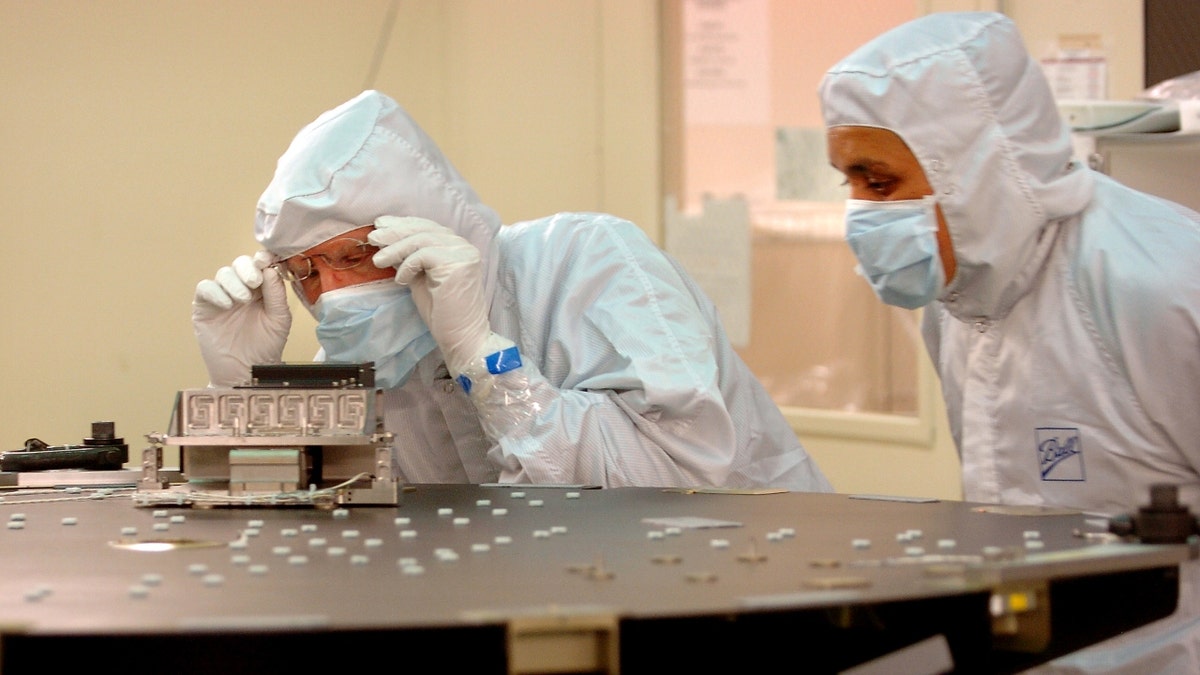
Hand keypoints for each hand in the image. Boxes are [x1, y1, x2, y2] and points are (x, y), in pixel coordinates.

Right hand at [192, 250, 291, 385]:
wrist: (247, 371)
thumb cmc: (266, 346)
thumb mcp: (279, 319)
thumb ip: (276, 294)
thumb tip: (269, 269)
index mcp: (262, 289)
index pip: (260, 265)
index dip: (262, 258)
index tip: (266, 259)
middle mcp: (242, 288)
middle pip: (240, 264)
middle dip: (247, 268)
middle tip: (254, 282)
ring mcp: (222, 296)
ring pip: (223, 273)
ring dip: (234, 283)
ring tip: (243, 300)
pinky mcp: (205, 307)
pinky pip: (205, 288)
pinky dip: (216, 292)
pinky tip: (227, 305)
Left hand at [369, 216, 489, 375]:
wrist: (462, 337)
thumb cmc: (442, 314)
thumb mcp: (420, 280)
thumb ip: (409, 261)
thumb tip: (386, 244)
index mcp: (457, 247)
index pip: (427, 227)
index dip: (402, 224)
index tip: (380, 225)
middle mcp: (463, 246)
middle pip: (424, 229)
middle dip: (395, 232)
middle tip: (373, 237)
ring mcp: (463, 253)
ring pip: (421, 239)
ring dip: (395, 249)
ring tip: (378, 261)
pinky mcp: (458, 264)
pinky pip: (424, 255)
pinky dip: (407, 265)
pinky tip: (400, 280)